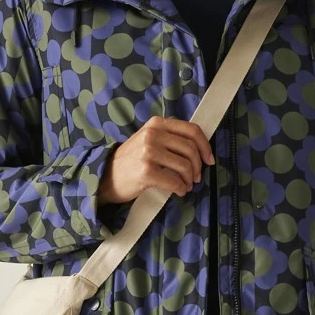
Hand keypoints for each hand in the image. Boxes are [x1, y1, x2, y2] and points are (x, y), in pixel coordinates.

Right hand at [97, 115, 215, 205]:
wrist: (106, 177)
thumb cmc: (131, 161)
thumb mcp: (148, 139)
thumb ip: (169, 138)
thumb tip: (199, 148)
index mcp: (156, 124)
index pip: (191, 130)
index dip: (205, 146)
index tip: (209, 159)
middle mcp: (152, 134)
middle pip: (190, 149)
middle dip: (198, 166)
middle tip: (196, 177)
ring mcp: (148, 152)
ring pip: (185, 165)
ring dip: (190, 179)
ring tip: (186, 185)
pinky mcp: (146, 171)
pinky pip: (175, 181)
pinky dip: (181, 188)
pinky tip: (179, 191)